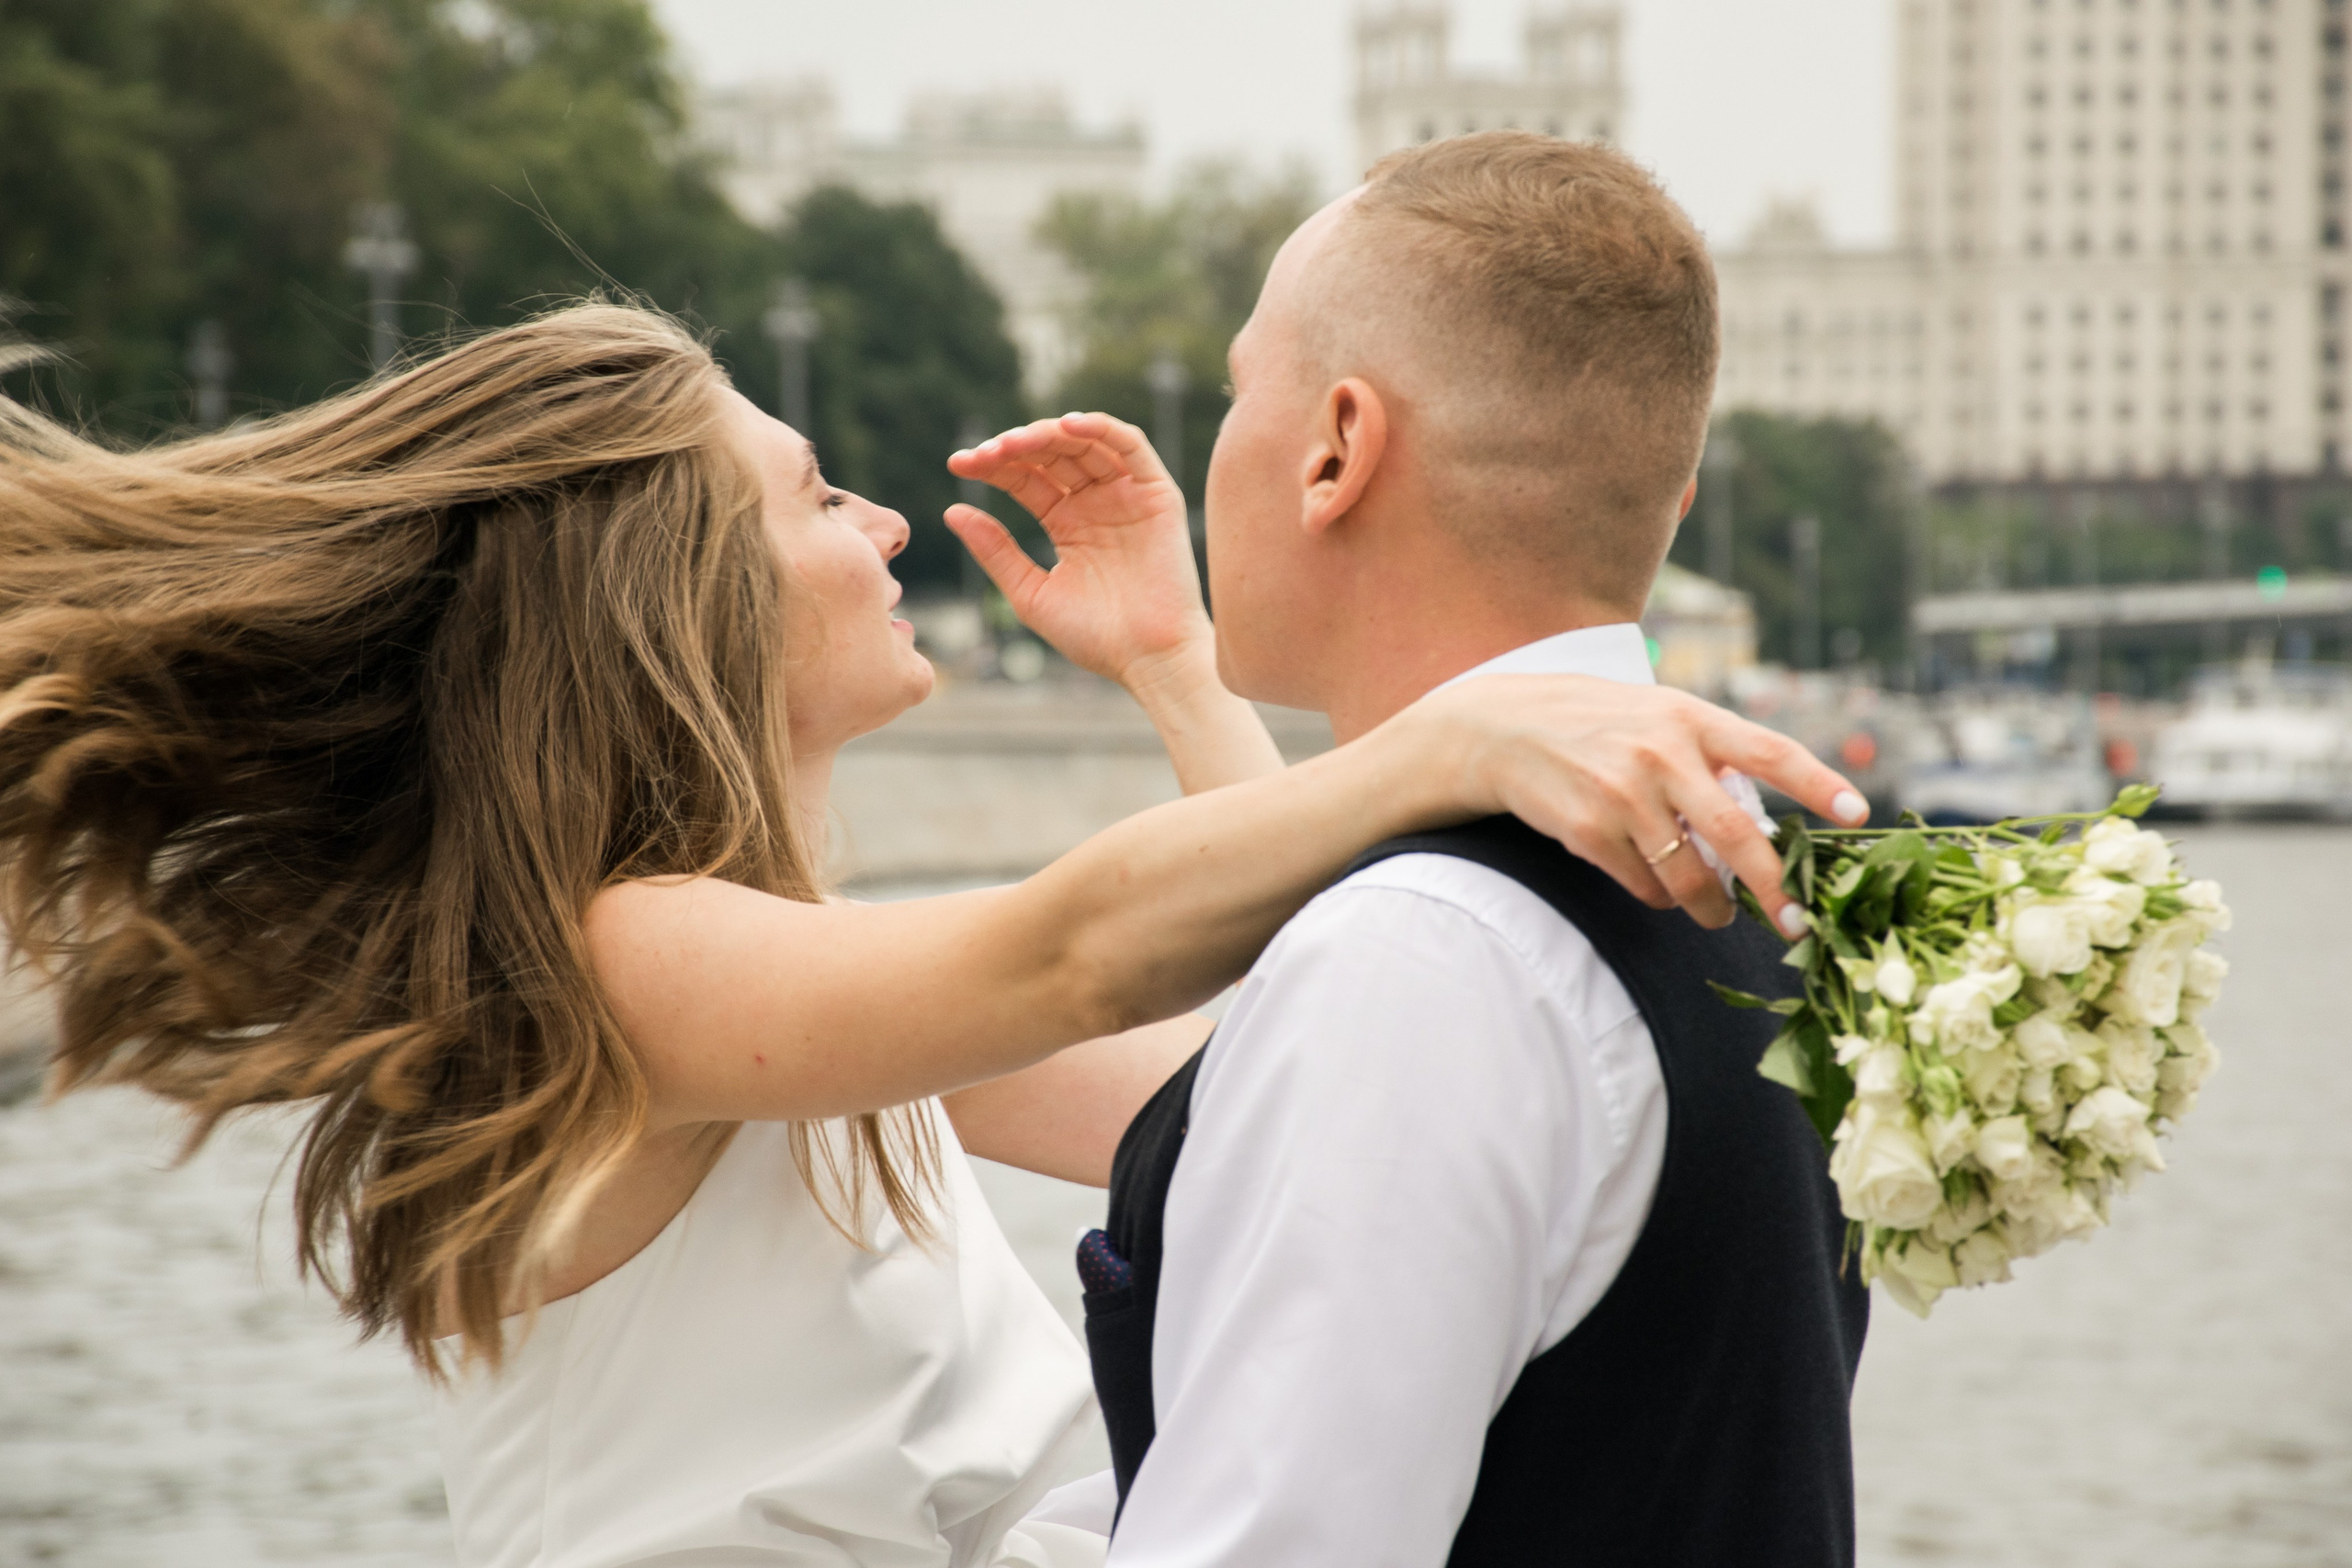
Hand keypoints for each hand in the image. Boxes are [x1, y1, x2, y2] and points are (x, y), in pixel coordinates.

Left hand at [945, 413, 1209, 691]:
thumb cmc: (1093, 637)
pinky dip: (1101, 427)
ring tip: (1015, 442)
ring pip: (1085, 443)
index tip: (958, 464)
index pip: (1025, 478)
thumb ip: (995, 551)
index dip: (991, 466)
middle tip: (984, 454)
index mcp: (1066, 523)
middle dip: (1014, 448)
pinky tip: (1067, 425)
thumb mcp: (1030, 592)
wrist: (1148, 660)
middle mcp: (1096, 503)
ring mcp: (1127, 496)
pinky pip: (1131, 446)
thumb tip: (951, 511)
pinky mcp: (1158, 494)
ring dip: (1049, 434)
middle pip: (1051, 455)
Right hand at [1409, 675, 1868, 932]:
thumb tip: (1761, 832)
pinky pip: (1643, 885)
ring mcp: (1623, 794)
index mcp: (1691, 719)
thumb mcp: (1659, 715)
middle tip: (1795, 920)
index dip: (1817, 783)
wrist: (1505, 728)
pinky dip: (1657, 896)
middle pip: (1736, 835)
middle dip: (1773, 888)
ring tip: (1714, 911)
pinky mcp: (1589, 829)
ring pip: (1689, 875)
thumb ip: (1710, 756)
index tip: (1856, 815)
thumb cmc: (1599, 725)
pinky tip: (1654, 885)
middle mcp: (1661, 753)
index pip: (1770, 750)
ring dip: (1709, 906)